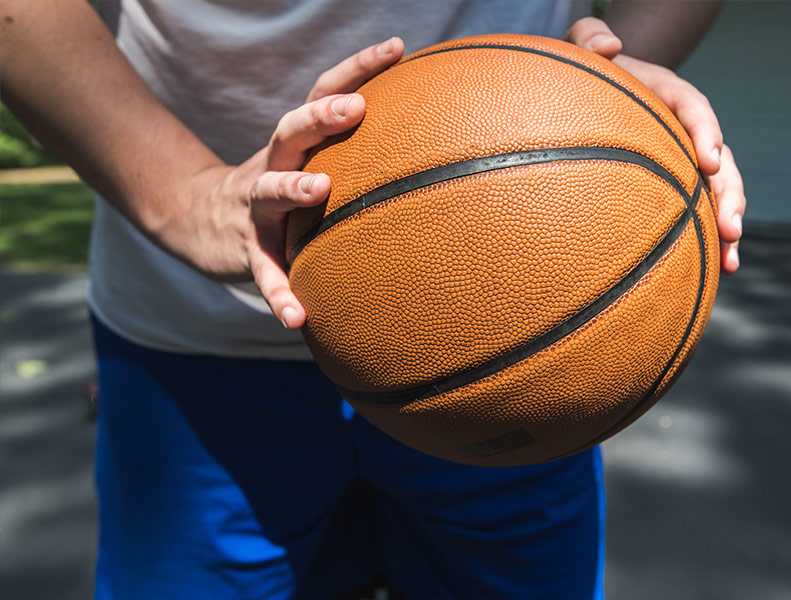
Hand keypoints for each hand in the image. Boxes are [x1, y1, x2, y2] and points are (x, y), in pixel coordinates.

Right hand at [209, 37, 404, 328]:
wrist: (196, 219)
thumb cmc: (274, 189)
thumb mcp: (305, 163)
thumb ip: (349, 153)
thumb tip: (426, 143)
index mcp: (294, 144)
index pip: (322, 94)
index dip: (356, 69)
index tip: (397, 47)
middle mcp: (272, 166)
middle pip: (290, 132)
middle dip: (320, 117)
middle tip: (355, 107)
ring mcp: (254, 210)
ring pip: (268, 194)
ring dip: (291, 188)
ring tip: (319, 189)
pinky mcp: (245, 251)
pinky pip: (262, 272)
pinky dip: (278, 293)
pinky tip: (297, 319)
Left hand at [565, 18, 745, 273]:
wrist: (595, 96)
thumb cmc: (586, 74)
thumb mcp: (579, 49)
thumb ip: (587, 39)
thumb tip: (608, 48)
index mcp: (667, 95)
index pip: (694, 108)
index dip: (706, 131)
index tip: (709, 160)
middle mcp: (685, 130)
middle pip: (721, 160)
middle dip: (729, 194)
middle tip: (730, 227)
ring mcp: (685, 160)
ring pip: (719, 193)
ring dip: (729, 225)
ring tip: (731, 260)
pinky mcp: (677, 185)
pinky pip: (700, 212)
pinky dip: (710, 240)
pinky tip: (719, 272)